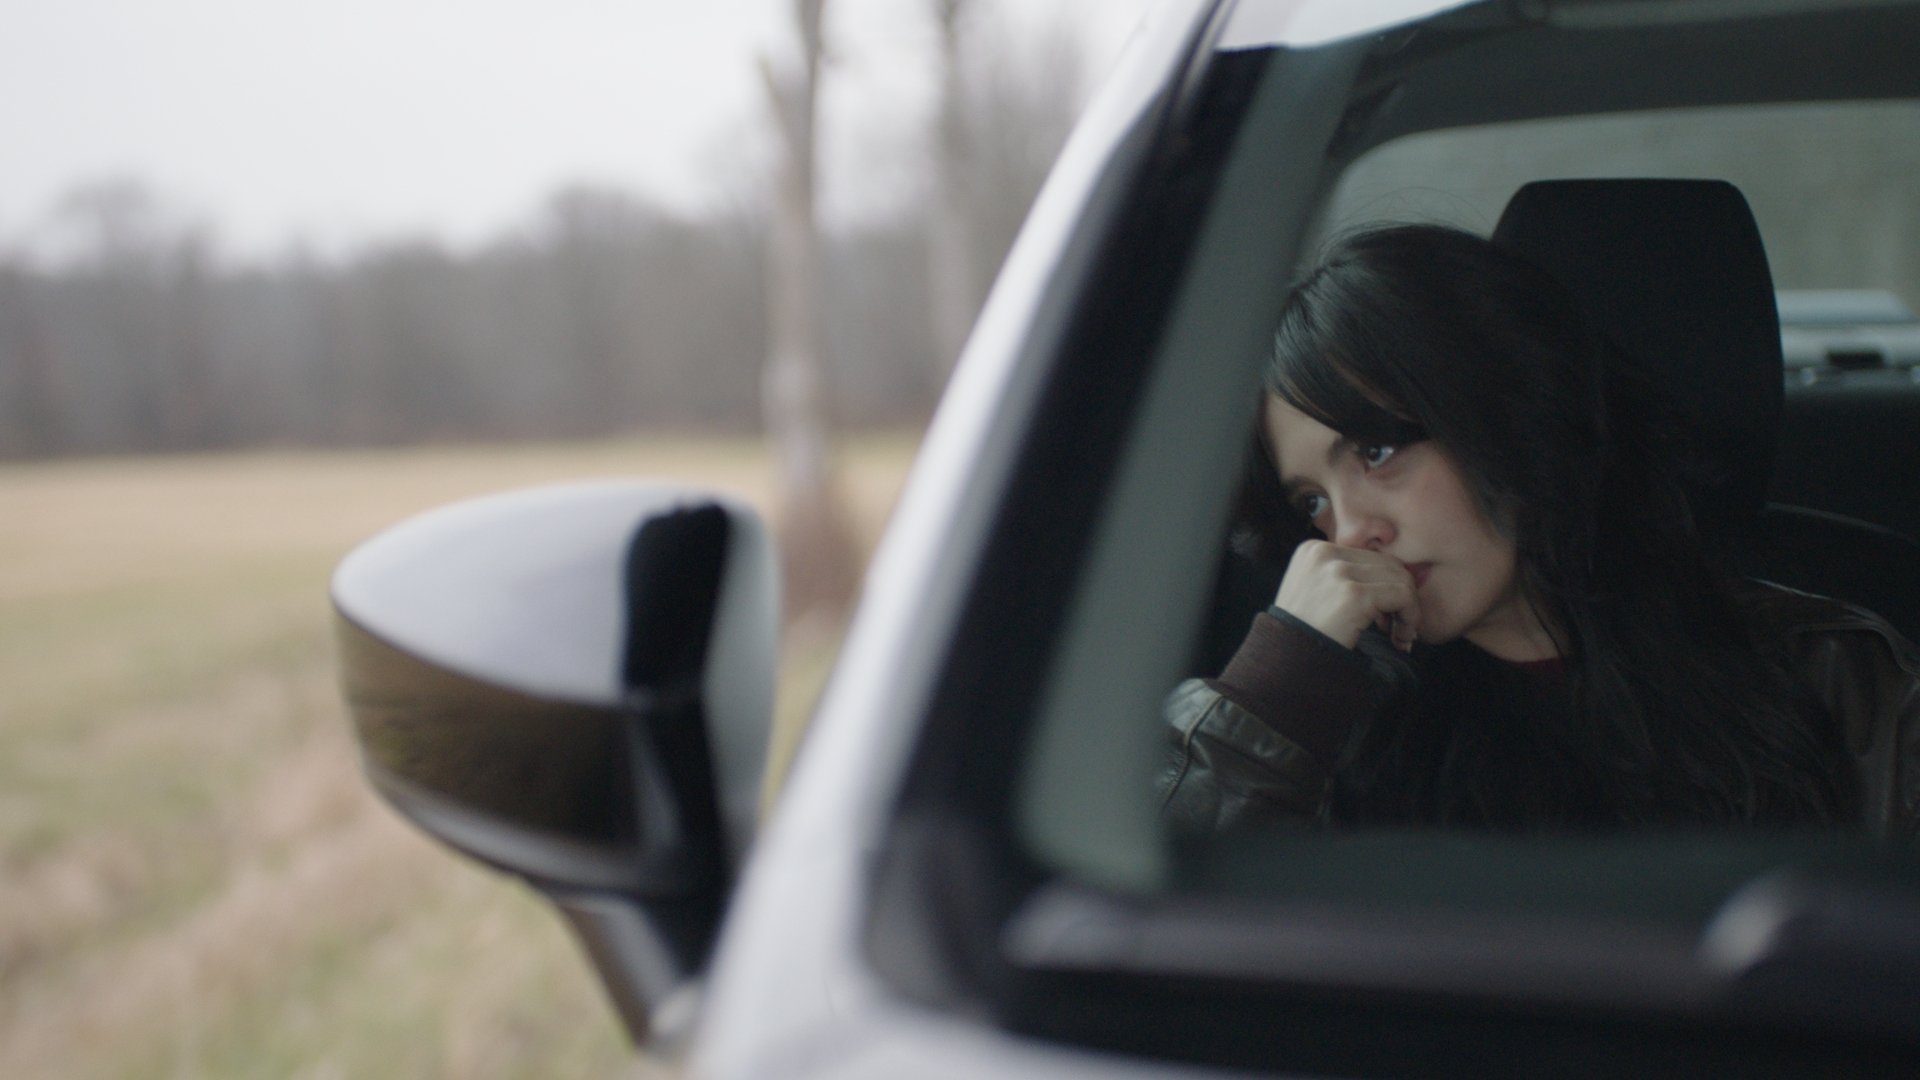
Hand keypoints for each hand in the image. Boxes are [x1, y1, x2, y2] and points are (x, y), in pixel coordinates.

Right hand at [1274, 540, 1419, 651]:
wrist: (1283, 664)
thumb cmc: (1303, 636)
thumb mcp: (1316, 593)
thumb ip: (1345, 578)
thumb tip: (1398, 574)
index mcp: (1314, 549)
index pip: (1370, 558)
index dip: (1384, 587)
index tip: (1384, 619)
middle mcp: (1324, 552)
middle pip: (1388, 565)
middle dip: (1400, 597)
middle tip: (1397, 630)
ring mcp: (1338, 572)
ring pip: (1400, 579)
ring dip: (1408, 610)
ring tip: (1400, 636)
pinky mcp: (1354, 594)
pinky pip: (1403, 596)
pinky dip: (1410, 618)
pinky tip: (1400, 639)